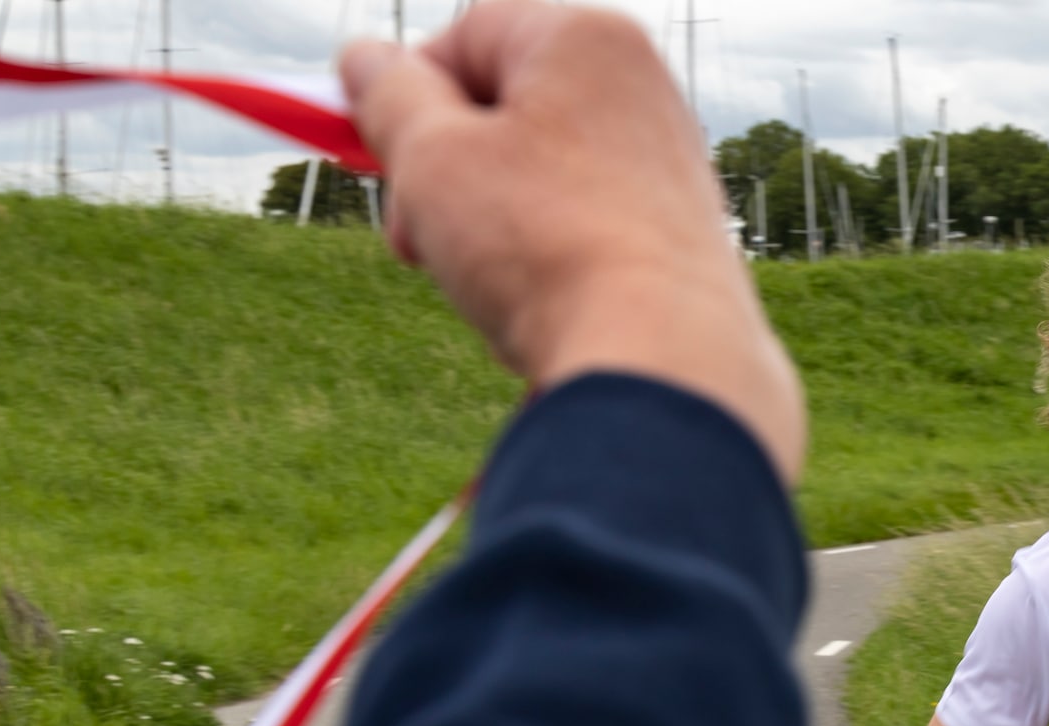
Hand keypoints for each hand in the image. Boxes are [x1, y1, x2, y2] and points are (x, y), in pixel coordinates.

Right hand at [340, 0, 804, 481]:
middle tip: (414, 242)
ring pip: (537, 185)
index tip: (376, 156)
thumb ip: (388, 98)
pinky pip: (582, 237)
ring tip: (491, 292)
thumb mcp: (431, 158)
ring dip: (488, 235)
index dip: (406, 93)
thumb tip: (366, 61)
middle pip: (504, 113)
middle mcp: (644, 91)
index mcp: (587, 38)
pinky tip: (544, 319)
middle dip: (445, 178)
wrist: (665, 366)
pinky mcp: (682, 241)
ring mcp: (670, 168)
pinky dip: (546, 271)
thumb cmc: (545, 247)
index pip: (467, 35)